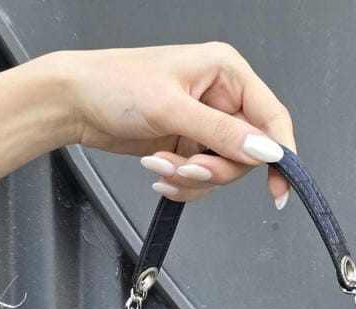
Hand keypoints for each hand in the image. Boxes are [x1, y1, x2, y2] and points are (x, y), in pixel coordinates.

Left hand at [0, 43, 295, 208]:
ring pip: (223, 171)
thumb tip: (265, 152)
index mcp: (226, 72)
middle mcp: (221, 97)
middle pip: (247, 154)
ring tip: (160, 168)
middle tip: (185, 169)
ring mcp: (204, 124)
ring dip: (192, 179)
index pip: (271, 118)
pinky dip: (181, 184)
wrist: (75, 103)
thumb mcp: (172, 109)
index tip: (278, 188)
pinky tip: (158, 174)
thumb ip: (221, 134)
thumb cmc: (115, 86)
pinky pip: (201, 179)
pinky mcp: (187, 145)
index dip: (280, 155)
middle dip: (214, 170)